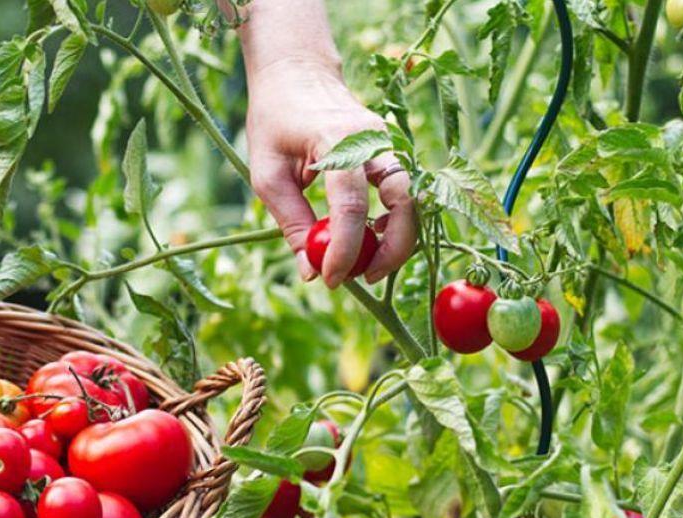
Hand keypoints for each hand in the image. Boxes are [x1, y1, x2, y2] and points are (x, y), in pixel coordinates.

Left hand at [245, 59, 415, 287]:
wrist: (298, 73)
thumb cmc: (276, 121)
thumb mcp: (267, 174)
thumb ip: (291, 222)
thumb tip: (310, 271)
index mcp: (336, 140)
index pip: (351, 205)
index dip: (344, 250)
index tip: (330, 278)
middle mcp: (374, 140)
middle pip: (403, 203)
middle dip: (391, 250)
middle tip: (362, 278)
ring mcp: (390, 143)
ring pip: (414, 201)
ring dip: (397, 241)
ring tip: (364, 266)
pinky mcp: (394, 152)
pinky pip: (406, 195)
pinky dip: (394, 225)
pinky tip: (370, 241)